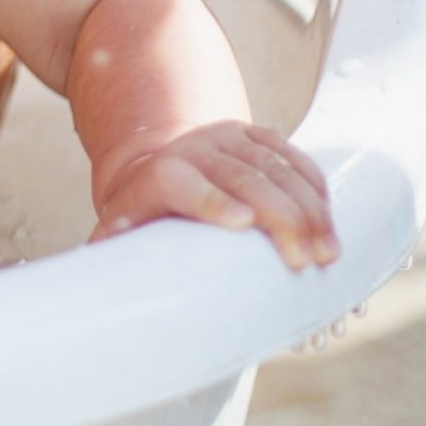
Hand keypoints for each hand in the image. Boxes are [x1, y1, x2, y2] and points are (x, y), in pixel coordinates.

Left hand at [91, 122, 334, 268]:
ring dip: (307, 208)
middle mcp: (193, 148)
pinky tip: (329, 215)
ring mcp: (227, 137)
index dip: (211, 201)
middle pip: (241, 177)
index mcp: (157, 174)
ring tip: (328, 251)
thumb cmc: (139, 215)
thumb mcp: (117, 233)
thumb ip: (112, 258)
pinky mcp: (254, 134)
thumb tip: (96, 291)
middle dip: (279, 217)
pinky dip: (313, 184)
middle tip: (306, 260)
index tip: (243, 224)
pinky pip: (290, 154)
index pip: (182, 183)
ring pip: (274, 166)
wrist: (154, 163)